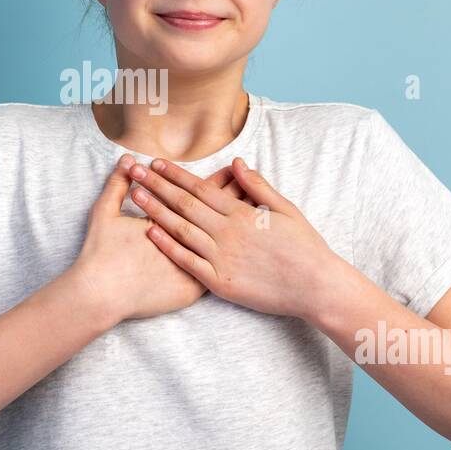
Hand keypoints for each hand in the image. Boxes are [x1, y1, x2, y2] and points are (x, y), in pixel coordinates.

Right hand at [70, 154, 245, 325]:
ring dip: (240, 232)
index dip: (218, 182)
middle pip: (219, 218)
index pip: (201, 195)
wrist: (100, 295)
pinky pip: (218, 274)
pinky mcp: (191, 290)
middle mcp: (185, 242)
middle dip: (238, 201)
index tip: (233, 168)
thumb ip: (117, 185)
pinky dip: (231, 263)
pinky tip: (244, 256)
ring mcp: (191, 267)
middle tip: (255, 187)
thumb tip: (125, 160)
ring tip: (257, 218)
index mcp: (170, 220)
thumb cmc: (100, 253)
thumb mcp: (104, 213)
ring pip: (224, 246)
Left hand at [127, 156, 349, 321]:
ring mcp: (222, 258)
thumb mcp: (286, 209)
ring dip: (156, 210)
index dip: (176, 175)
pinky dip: (168, 246)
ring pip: (181, 229)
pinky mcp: (220, 282)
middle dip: (157, 185)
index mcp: (242, 213)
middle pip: (184, 204)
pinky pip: (188, 262)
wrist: (316, 286)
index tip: (157, 163)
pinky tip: (150, 233)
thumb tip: (237, 163)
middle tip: (134, 171)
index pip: (201, 188)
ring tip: (135, 195)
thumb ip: (258, 186)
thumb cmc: (305, 247)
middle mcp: (228, 232)